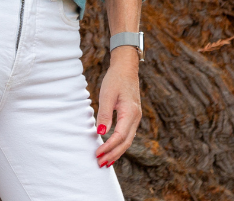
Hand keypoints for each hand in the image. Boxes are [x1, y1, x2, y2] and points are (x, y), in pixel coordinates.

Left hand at [95, 48, 141, 166]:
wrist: (126, 68)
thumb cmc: (115, 80)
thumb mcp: (107, 95)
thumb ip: (104, 114)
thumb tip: (101, 132)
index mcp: (130, 113)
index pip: (119, 136)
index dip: (109, 147)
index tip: (97, 154)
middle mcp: (136, 118)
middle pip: (125, 142)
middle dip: (113, 154)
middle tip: (100, 164)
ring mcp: (136, 118)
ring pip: (127, 140)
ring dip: (116, 152)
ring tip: (105, 162)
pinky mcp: (132, 117)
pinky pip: (127, 135)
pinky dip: (119, 145)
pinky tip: (112, 149)